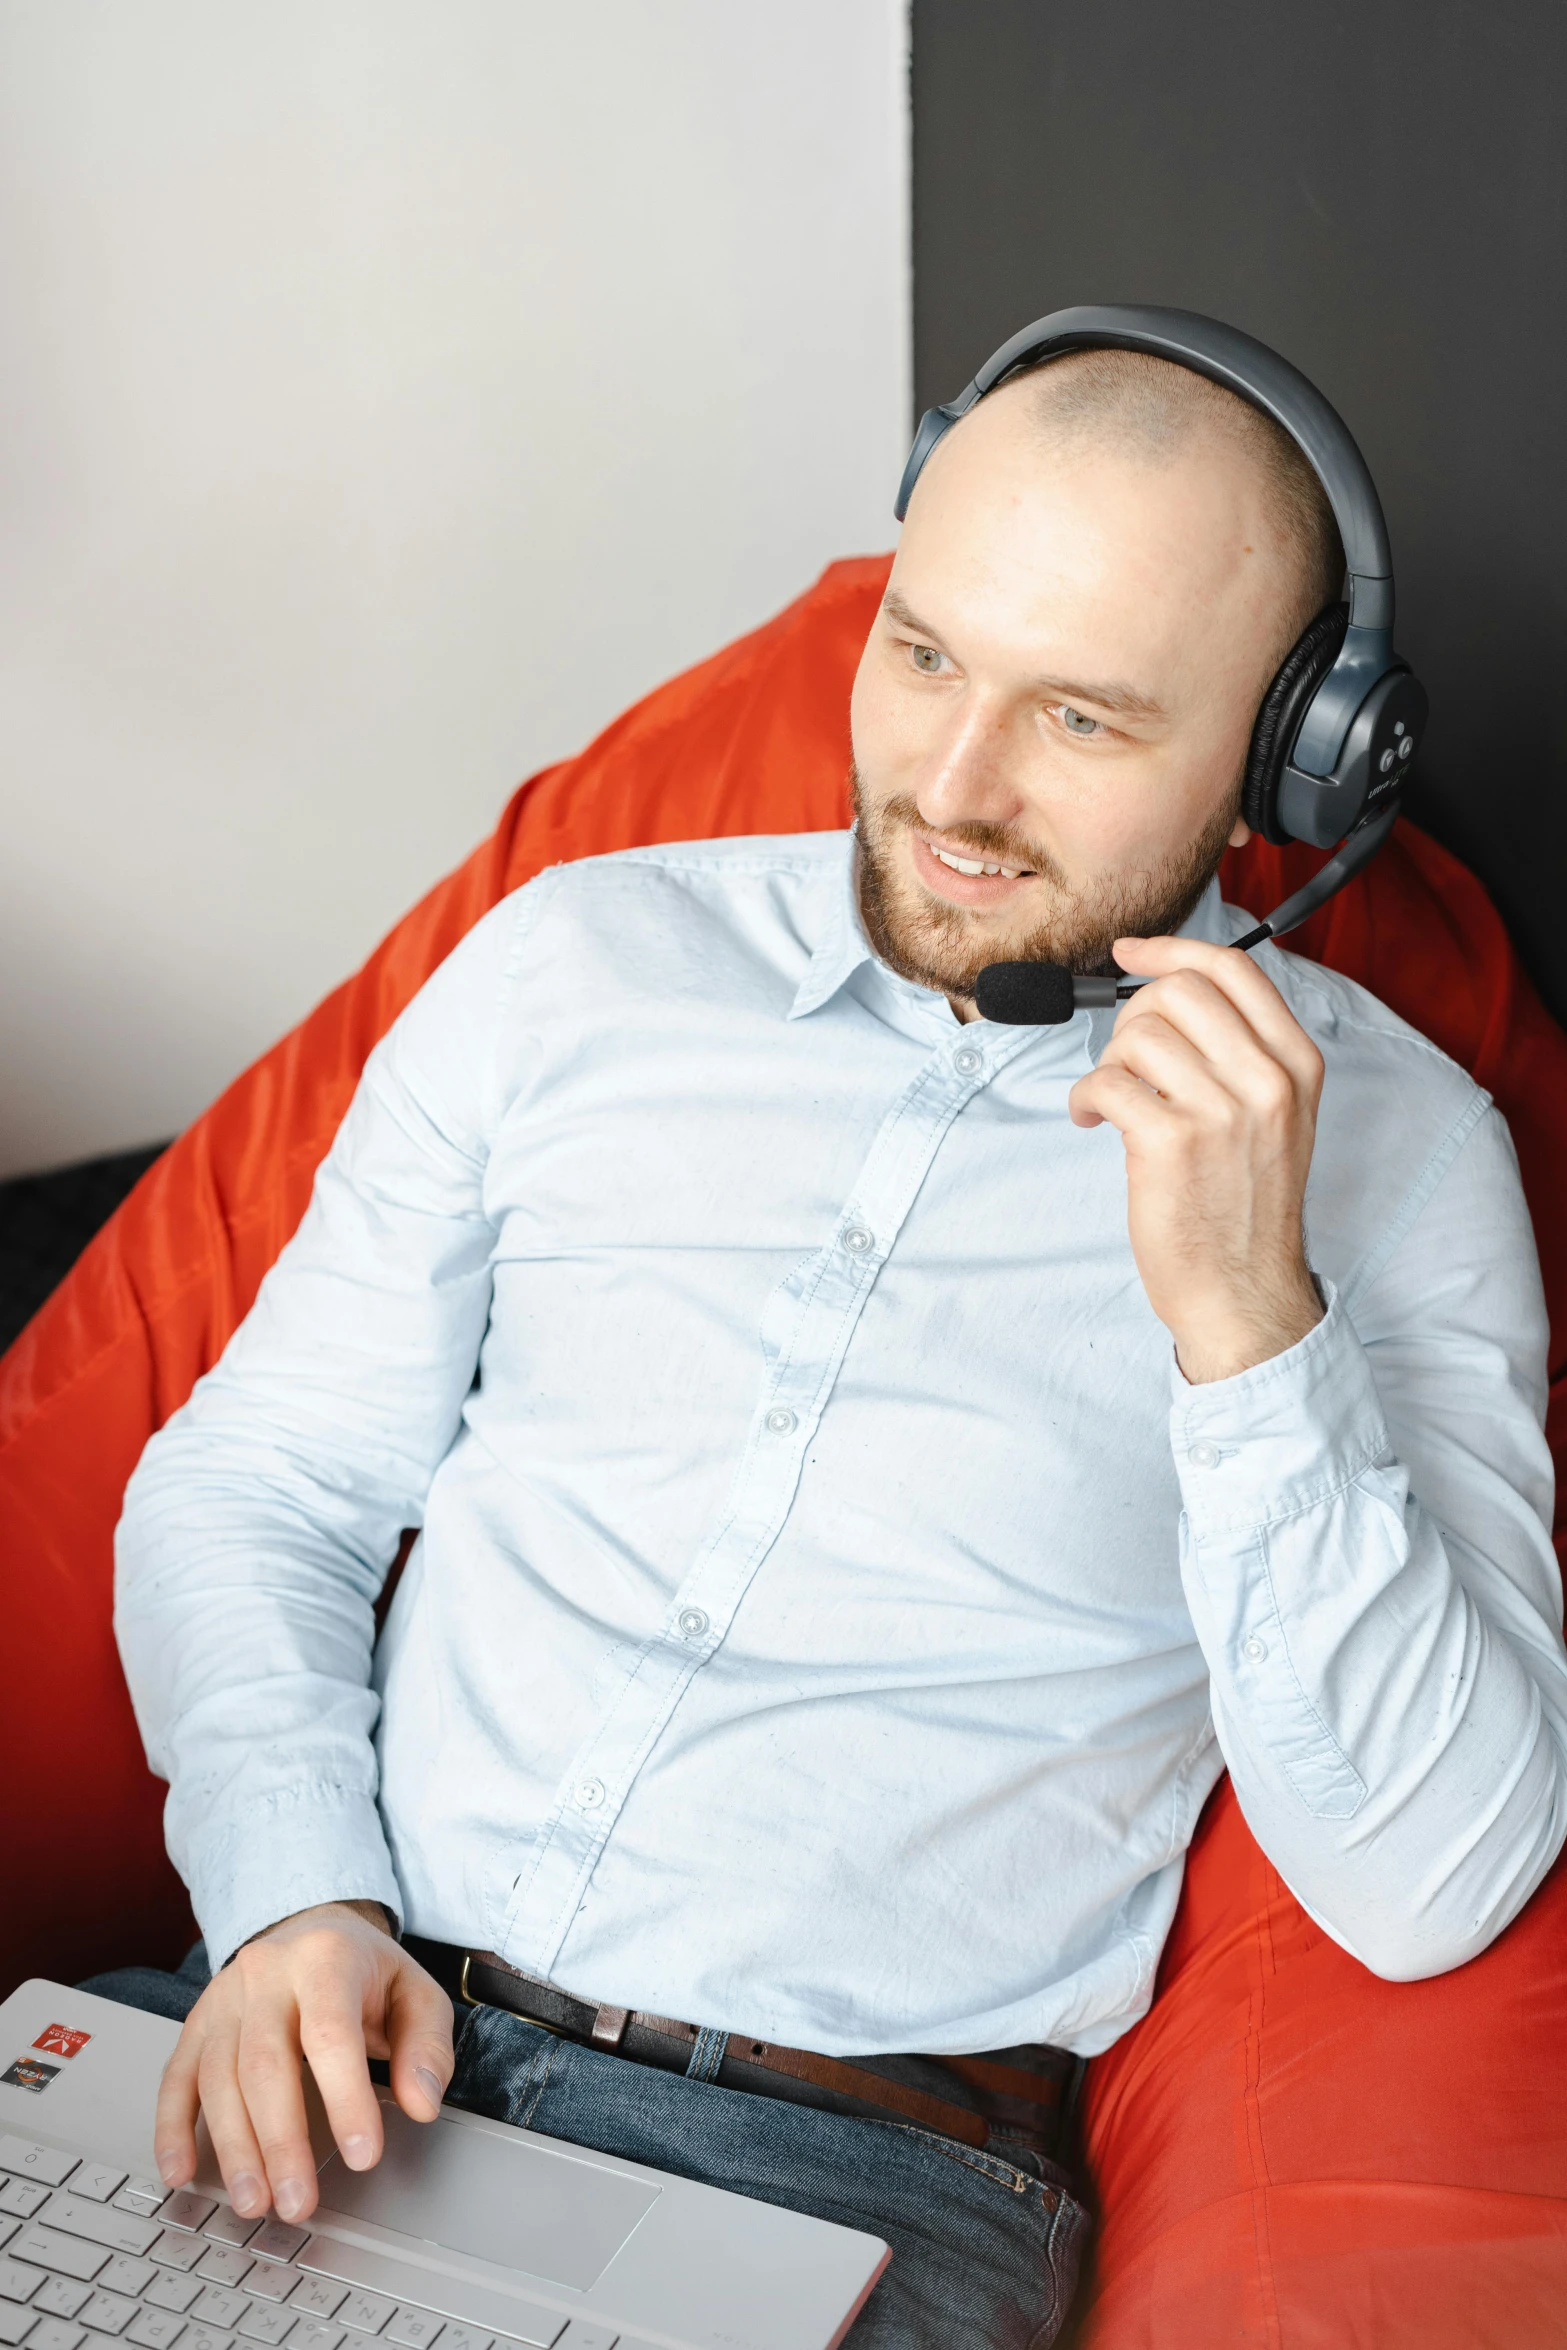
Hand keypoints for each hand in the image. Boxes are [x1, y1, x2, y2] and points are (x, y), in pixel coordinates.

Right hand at [154, 1900, 453, 2223]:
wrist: (311, 1929)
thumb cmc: (365, 1971)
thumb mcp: (416, 1993)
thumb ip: (427, 2047)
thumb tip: (422, 2104)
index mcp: (326, 1957)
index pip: (331, 2034)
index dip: (345, 2099)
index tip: (362, 2156)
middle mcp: (266, 1972)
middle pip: (264, 2062)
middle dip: (280, 2141)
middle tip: (297, 2203)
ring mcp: (224, 1997)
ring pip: (218, 2077)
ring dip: (233, 2148)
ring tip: (253, 2203)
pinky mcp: (196, 2023)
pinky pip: (176, 2078)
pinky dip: (173, 2129)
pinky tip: (181, 2173)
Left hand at [1068, 935, 1325, 1382]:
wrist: (1243, 1292)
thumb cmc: (1244, 1207)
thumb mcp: (1275, 1118)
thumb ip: (1242, 1054)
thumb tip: (1168, 992)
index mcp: (1297, 1065)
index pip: (1233, 969)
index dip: (1171, 948)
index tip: (1131, 951)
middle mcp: (1268, 1081)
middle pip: (1178, 990)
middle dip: (1131, 1014)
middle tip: (1123, 1057)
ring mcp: (1222, 1112)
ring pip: (1137, 1034)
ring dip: (1107, 1062)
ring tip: (1110, 1100)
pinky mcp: (1172, 1144)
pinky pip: (1107, 1082)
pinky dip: (1085, 1097)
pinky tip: (1092, 1120)